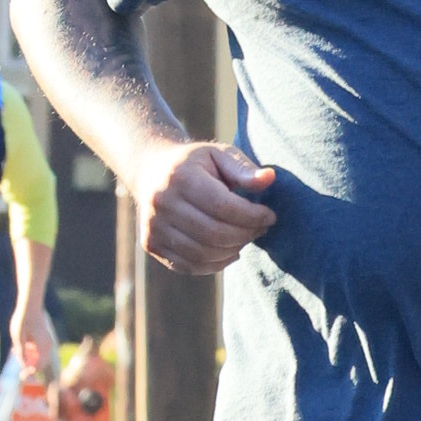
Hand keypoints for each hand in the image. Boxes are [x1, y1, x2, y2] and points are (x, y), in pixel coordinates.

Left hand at [15, 316, 60, 385]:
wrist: (29, 304)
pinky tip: (22, 342)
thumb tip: (23, 365)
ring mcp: (47, 340)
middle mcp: (48, 345)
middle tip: (15, 355)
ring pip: (39, 355)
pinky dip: (31, 349)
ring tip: (15, 348)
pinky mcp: (44, 337)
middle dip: (28, 363)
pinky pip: (39, 348)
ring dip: (28, 355)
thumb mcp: (18, 339)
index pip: (38, 366)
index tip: (21, 375)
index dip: (29, 372)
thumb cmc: (22, 320)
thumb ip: (21, 353)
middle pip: (39, 362)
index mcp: (43, 347)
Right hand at [134, 138, 278, 274]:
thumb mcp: (219, 155)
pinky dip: (215, 264)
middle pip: (214, 233)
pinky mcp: (151, 244)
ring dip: (233, 250)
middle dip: (245, 235)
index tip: (270, 216)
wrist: (150, 170)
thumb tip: (270, 179)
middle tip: (261, 229)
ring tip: (245, 237)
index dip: (252, 216)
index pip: (223, 207)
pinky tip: (229, 251)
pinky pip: (190, 265)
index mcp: (181, 177)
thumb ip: (244, 168)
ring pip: (203, 253)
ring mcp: (154, 226)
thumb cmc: (195, 163)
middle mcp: (162, 203)